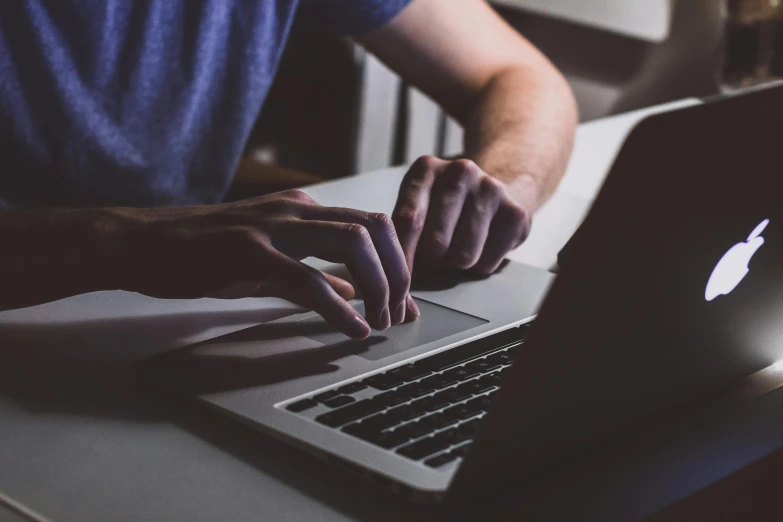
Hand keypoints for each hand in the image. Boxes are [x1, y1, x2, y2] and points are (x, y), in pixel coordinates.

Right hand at [113, 190, 417, 338]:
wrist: (142, 244)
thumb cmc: (203, 252)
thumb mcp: (269, 259)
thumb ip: (314, 271)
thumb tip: (354, 290)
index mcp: (303, 209)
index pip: (372, 225)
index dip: (398, 263)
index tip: (405, 300)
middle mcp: (295, 210)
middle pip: (375, 227)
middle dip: (398, 273)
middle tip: (398, 312)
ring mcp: (272, 227)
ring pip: (352, 243)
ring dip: (377, 285)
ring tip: (379, 320)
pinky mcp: (248, 252)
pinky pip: (307, 279)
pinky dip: (339, 308)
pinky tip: (351, 328)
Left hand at [392, 156, 532, 275]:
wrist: (497, 193)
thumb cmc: (446, 208)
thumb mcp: (418, 207)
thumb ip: (402, 233)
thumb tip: (394, 272)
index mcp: (426, 169)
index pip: (408, 220)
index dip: (402, 256)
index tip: (398, 278)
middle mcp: (460, 172)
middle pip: (435, 243)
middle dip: (431, 262)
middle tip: (435, 257)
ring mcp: (490, 189)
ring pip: (463, 257)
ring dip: (455, 265)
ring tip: (456, 250)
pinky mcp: (515, 213)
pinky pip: (487, 263)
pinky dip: (479, 267)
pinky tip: (480, 248)